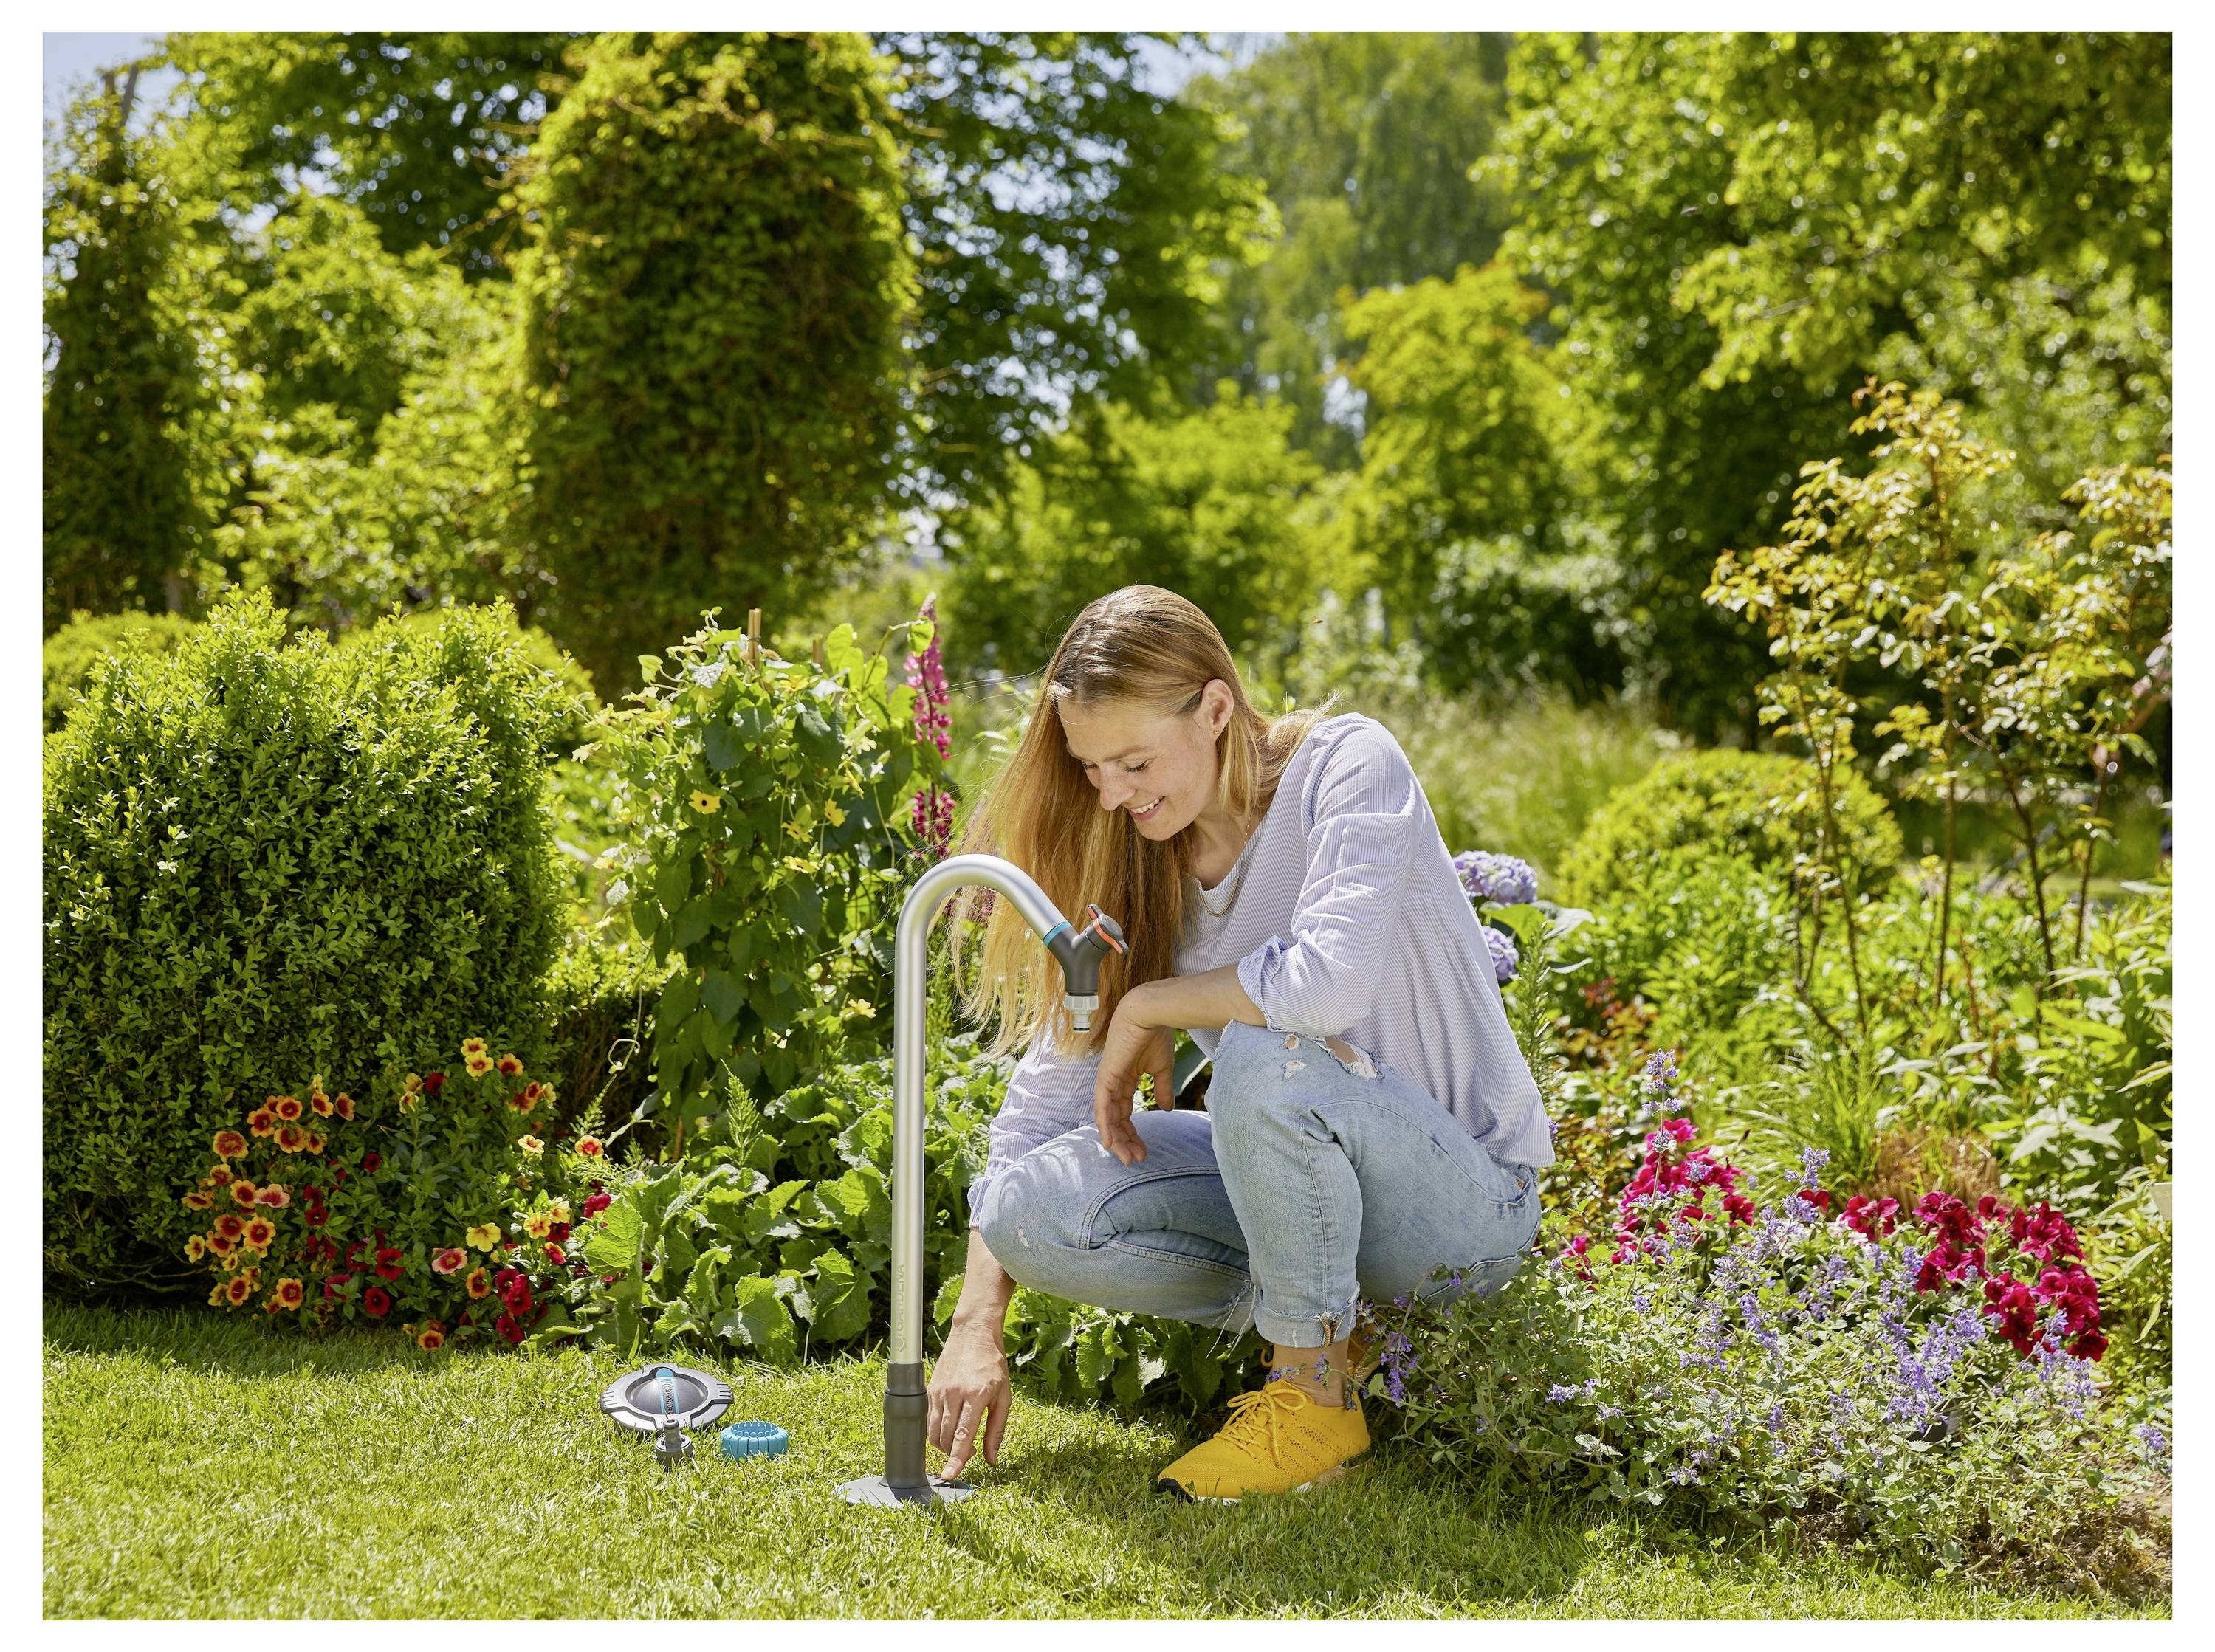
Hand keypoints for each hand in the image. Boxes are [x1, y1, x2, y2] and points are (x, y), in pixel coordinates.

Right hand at [929, 1322, 1011, 1479]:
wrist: (973, 1333)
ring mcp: (939, 1391)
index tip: (950, 1476)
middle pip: (946, 1438)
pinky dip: (936, 1431)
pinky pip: (927, 1420)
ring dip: (944, 1445)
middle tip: (970, 1452)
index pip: (962, 1435)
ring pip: (933, 1432)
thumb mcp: (1004, 1396)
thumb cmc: (993, 1365)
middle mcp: (955, 1393)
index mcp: (977, 1395)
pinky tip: (949, 1427)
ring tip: (959, 1441)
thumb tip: (991, 1459)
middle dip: (954, 1454)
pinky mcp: (929, 1389)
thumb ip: (997, 1429)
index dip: (956, 1459)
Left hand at [1093, 988, 1176, 1165]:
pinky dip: (1104, 1125)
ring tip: (1127, 1157)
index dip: (1134, 1132)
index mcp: (1125, 1079)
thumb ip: (1162, 1089)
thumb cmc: (1155, 1034)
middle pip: (1116, 1119)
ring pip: (1108, 1118)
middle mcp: (1113, 1082)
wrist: (1149, 1013)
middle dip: (1125, 1141)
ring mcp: (1107, 1080)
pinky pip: (1102, 1107)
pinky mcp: (1105, 1077)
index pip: (1126, 1112)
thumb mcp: (1161, 1069)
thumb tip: (1166, 1109)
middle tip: (1135, 1160)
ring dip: (1117, 1139)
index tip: (1144, 1150)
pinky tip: (1110, 1143)